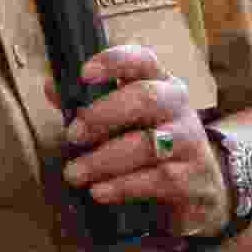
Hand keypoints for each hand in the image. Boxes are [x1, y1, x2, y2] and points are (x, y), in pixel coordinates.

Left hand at [55, 44, 230, 239]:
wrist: (201, 188)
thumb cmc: (151, 144)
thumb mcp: (125, 120)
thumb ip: (88, 104)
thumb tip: (51, 87)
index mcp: (160, 83)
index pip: (142, 60)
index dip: (114, 62)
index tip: (84, 73)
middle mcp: (178, 106)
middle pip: (145, 98)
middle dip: (103, 115)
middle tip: (72, 135)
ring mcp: (189, 142)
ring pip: (146, 144)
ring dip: (103, 159)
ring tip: (74, 173)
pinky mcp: (191, 178)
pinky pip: (155, 179)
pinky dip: (122, 186)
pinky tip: (98, 191)